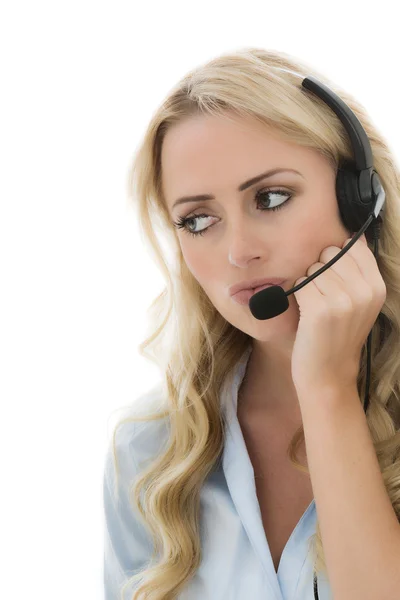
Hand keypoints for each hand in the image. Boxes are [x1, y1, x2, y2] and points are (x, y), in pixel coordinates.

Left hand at [291, 233, 386, 396]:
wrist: (328, 375)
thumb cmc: (338, 335)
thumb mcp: (359, 303)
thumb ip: (359, 271)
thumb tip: (355, 237)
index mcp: (377, 288)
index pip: (354, 247)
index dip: (337, 259)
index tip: (335, 279)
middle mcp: (364, 292)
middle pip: (331, 254)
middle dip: (320, 270)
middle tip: (324, 297)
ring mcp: (343, 301)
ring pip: (313, 268)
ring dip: (308, 284)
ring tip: (316, 307)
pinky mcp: (320, 310)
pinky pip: (301, 284)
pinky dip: (298, 296)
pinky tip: (307, 312)